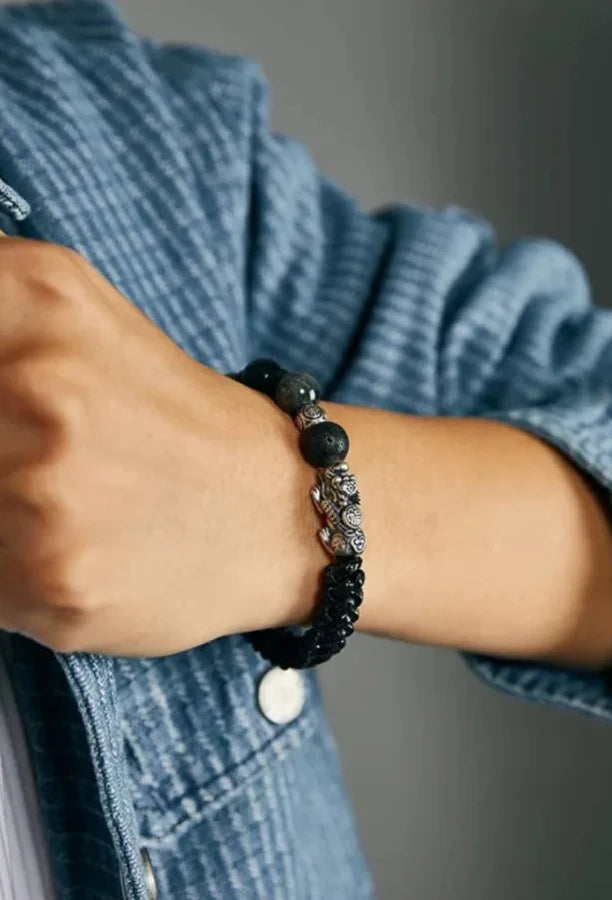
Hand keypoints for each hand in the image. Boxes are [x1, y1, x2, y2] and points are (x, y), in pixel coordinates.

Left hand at [0, 238, 323, 655]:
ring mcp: (45, 490)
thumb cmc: (168, 414)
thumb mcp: (65, 305)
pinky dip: (6, 575)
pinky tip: (64, 553)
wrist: (273, 507)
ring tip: (49, 508)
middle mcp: (37, 385)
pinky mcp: (55, 582)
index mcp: (34, 294)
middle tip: (32, 462)